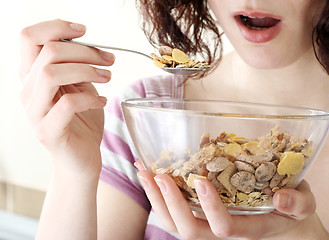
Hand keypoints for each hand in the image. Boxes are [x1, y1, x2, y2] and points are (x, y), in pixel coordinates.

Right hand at [20, 19, 114, 176]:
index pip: (28, 38)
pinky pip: (68, 103)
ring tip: (107, 77)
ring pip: (51, 74)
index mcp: (33, 77)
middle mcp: (28, 93)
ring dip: (87, 70)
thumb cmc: (82, 121)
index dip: (55, 26)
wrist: (82, 158)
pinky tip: (102, 101)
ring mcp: (35, 113)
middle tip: (108, 60)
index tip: (84, 30)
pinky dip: (91, 98)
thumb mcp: (80, 86)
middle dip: (85, 51)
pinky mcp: (48, 131)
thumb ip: (75, 66)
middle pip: (47, 52)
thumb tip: (85, 41)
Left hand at [135, 160, 322, 239]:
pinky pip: (173, 211)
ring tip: (142, 171)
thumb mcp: (303, 205)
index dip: (210, 208)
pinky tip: (148, 172)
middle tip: (158, 174)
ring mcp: (207, 223)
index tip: (200, 181)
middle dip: (170, 203)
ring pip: (174, 223)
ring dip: (156, 198)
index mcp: (247, 228)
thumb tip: (282, 198)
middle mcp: (221, 230)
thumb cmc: (290, 212)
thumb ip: (298, 203)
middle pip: (188, 230)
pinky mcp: (198, 214)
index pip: (223, 227)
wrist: (280, 223)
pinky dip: (157, 193)